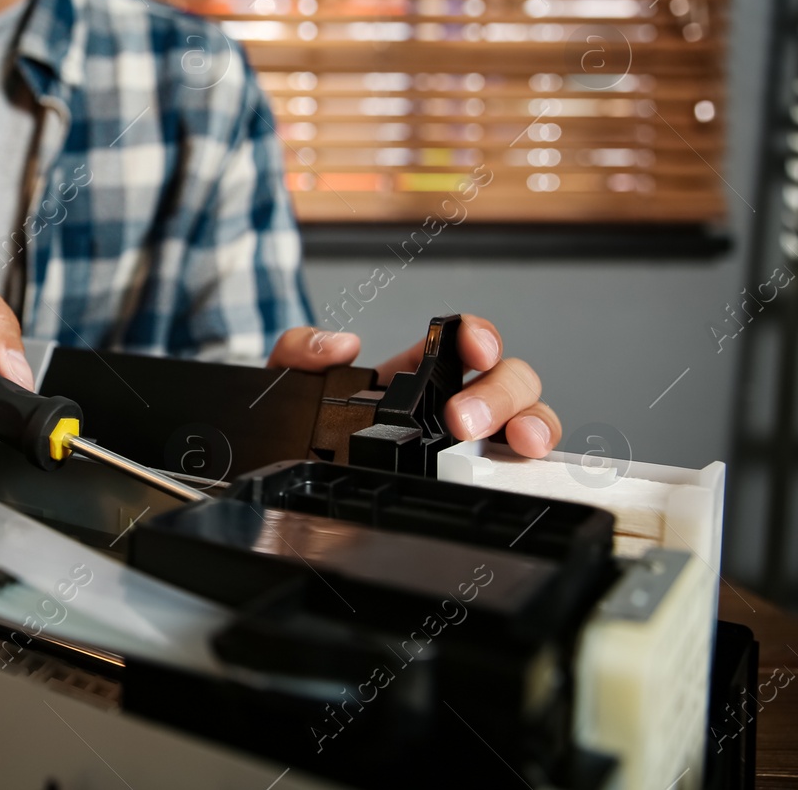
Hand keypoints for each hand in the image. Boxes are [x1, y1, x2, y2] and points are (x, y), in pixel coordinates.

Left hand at [267, 314, 560, 457]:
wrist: (285, 472)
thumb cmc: (296, 424)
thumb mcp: (287, 376)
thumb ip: (301, 348)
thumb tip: (339, 345)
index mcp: (413, 369)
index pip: (463, 338)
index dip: (479, 335)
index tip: (475, 348)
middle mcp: (449, 400)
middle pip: (507, 378)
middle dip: (497, 393)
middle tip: (462, 420)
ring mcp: (467, 441)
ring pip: (527, 416)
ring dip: (531, 422)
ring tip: (515, 441)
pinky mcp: (470, 481)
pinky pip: (517, 465)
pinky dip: (530, 462)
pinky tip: (520, 466)